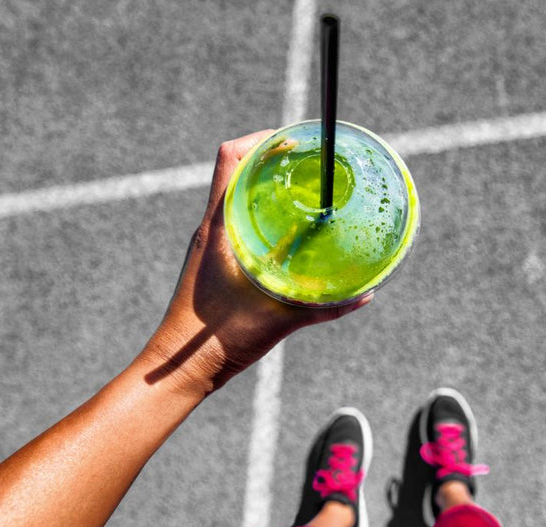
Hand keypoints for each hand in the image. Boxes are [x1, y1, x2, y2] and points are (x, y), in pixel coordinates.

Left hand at [142, 130, 370, 391]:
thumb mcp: (278, 319)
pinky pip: (238, 222)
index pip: (231, 158)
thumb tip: (365, 295)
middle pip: (237, 171)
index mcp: (218, 228)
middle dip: (271, 159)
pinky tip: (290, 233)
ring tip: (303, 190)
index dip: (262, 139)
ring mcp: (210, 244)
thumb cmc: (217, 340)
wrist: (180, 368)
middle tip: (308, 162)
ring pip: (237, 196)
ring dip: (265, 186)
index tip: (293, 140)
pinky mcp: (214, 261)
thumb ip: (323, 308)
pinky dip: (262, 215)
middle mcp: (210, 228)